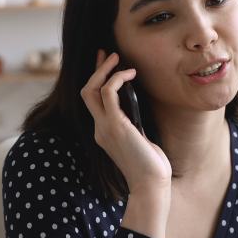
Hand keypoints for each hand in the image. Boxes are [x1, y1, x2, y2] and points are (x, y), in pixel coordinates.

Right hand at [80, 50, 171, 193]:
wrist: (151, 184)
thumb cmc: (151, 165)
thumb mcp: (140, 139)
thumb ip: (134, 124)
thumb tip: (137, 105)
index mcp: (104, 133)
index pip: (93, 102)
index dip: (98, 80)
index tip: (107, 64)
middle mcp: (99, 129)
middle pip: (86, 92)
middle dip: (96, 70)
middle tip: (107, 53)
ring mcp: (104, 127)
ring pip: (92, 90)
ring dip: (103, 70)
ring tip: (116, 57)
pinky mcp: (115, 125)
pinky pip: (108, 93)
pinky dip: (117, 79)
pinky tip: (130, 74)